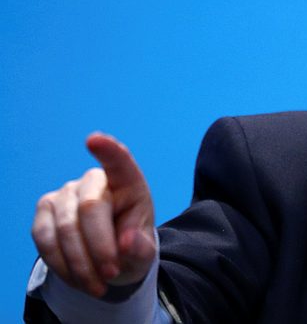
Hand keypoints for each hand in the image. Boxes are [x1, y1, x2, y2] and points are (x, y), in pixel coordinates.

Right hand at [31, 133, 155, 297]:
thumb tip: (128, 243)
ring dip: (80, 263)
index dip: (108, 151)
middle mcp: (94, 180)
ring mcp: (66, 192)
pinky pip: (44, 239)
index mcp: (128, 182)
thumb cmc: (130, 245)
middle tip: (112, 274)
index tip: (95, 139)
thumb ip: (141, 246)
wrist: (108, 258)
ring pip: (65, 228)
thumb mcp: (144, 250)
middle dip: (100, 247)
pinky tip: (78, 279)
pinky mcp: (45, 210)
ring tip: (98, 285)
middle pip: (90, 207)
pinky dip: (61, 264)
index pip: (120, 162)